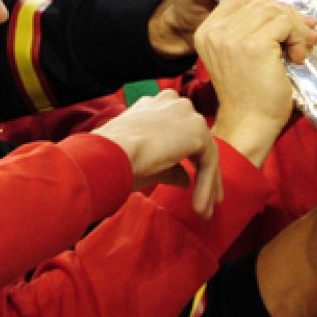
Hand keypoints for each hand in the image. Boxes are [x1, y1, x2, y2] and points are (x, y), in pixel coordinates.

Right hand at [93, 89, 220, 216]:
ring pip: (204, 153)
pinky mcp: (196, 130)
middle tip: (207, 201)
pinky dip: (205, 186)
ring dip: (205, 185)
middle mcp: (172, 103)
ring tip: (203, 213)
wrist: (109, 156)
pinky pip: (208, 162)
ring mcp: (186, 113)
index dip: (185, 159)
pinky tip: (199, 208)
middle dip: (203, 174)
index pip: (178, 133)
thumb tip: (186, 180)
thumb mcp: (147, 163)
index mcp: (155, 107)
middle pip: (196, 142)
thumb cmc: (116, 160)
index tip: (189, 184)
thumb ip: (171, 168)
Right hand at [196, 0, 315, 165]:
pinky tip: (298, 59)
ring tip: (299, 51)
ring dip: (295, 29)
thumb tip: (289, 7)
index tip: (284, 27)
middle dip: (288, 16)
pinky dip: (298, 39)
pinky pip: (285, 24)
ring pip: (275, 11)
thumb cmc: (250, 94)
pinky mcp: (255, 45)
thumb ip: (250, 29)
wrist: (250, 125)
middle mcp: (215, 32)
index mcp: (206, 31)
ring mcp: (233, 37)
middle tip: (306, 35)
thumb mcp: (239, 55)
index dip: (268, 8)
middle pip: (260, 3)